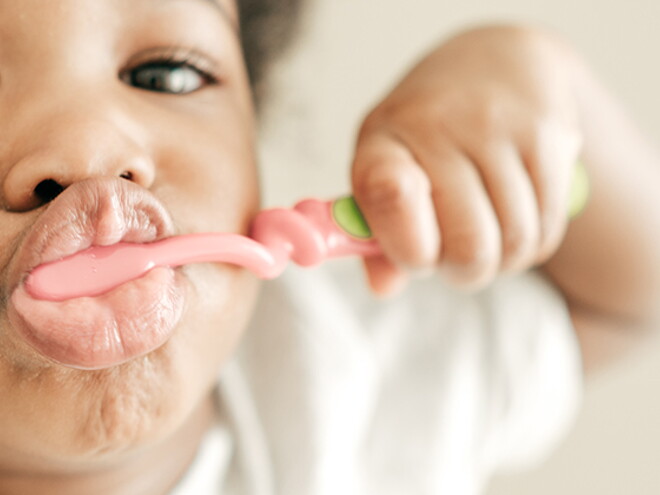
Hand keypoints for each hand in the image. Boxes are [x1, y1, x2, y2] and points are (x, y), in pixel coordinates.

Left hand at [351, 25, 582, 294]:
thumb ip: (377, 235)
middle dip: (463, 271)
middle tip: (456, 250)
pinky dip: (532, 244)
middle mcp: (439, 126)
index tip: (418, 254)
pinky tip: (515, 217)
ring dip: (501, 259)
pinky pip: (548, 228)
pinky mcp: (550, 136)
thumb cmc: (425, 134)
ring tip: (486, 229)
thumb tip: (382, 288)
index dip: (407, 246)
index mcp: (383, 140)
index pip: (389, 197)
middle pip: (469, 249)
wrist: (491, 61)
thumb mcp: (385, 168)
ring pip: (515, 245)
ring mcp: (499, 127)